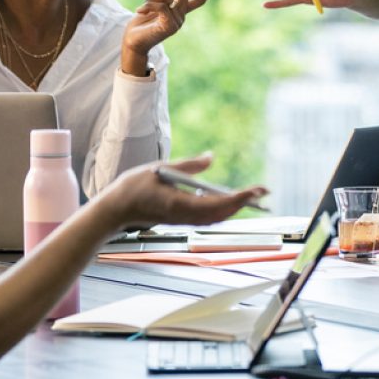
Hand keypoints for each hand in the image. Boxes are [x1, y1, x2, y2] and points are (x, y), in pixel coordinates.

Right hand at [96, 153, 264, 231]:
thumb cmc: (134, 186)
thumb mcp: (162, 168)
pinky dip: (223, 210)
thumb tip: (212, 157)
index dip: (239, 198)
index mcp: (179, 204)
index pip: (216, 204)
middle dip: (243, 202)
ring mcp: (182, 221)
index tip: (255, 191)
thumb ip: (189, 164)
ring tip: (253, 195)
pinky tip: (231, 201)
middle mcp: (183, 216)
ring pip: (216, 218)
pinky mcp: (180, 220)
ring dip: (235, 207)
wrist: (115, 209)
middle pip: (221, 213)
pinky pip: (208, 218)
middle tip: (263, 191)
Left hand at [122, 0, 217, 70]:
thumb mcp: (155, 5)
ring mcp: (177, 21)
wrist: (133, 42)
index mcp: (180, 11)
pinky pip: (161, 6)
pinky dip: (147, 6)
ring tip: (141, 9)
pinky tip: (140, 12)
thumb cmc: (142, 23)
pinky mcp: (170, 26)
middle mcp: (182, 15)